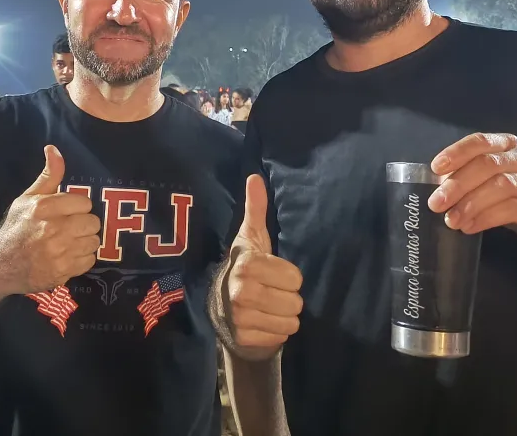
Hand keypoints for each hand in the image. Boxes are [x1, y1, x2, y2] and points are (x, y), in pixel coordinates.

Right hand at [0, 145, 100, 294]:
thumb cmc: (17, 227)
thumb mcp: (28, 198)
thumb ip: (49, 175)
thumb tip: (54, 148)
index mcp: (44, 208)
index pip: (85, 203)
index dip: (78, 207)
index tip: (68, 212)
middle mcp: (53, 230)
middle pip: (93, 223)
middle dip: (84, 224)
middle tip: (70, 228)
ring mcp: (59, 253)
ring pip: (94, 242)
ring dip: (84, 242)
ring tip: (69, 242)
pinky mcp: (63, 272)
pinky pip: (89, 261)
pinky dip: (81, 259)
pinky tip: (67, 256)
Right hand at [226, 175, 302, 357]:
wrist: (221, 306)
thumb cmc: (245, 267)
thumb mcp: (251, 238)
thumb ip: (256, 209)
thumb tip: (255, 178)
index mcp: (248, 265)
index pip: (296, 278)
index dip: (290, 277)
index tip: (276, 274)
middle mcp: (242, 292)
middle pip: (295, 302)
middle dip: (289, 298)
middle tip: (274, 292)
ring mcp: (242, 318)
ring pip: (291, 321)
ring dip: (286, 316)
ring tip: (271, 307)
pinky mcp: (245, 338)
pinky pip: (281, 336)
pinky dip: (277, 331)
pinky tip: (265, 321)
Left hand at [428, 133, 516, 249]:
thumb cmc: (515, 196)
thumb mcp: (492, 180)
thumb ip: (469, 177)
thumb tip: (435, 186)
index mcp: (507, 145)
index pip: (480, 142)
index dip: (457, 152)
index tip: (435, 168)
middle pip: (487, 164)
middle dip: (458, 183)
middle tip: (436, 202)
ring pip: (499, 186)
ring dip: (470, 203)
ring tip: (451, 220)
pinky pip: (510, 209)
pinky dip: (485, 218)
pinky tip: (469, 227)